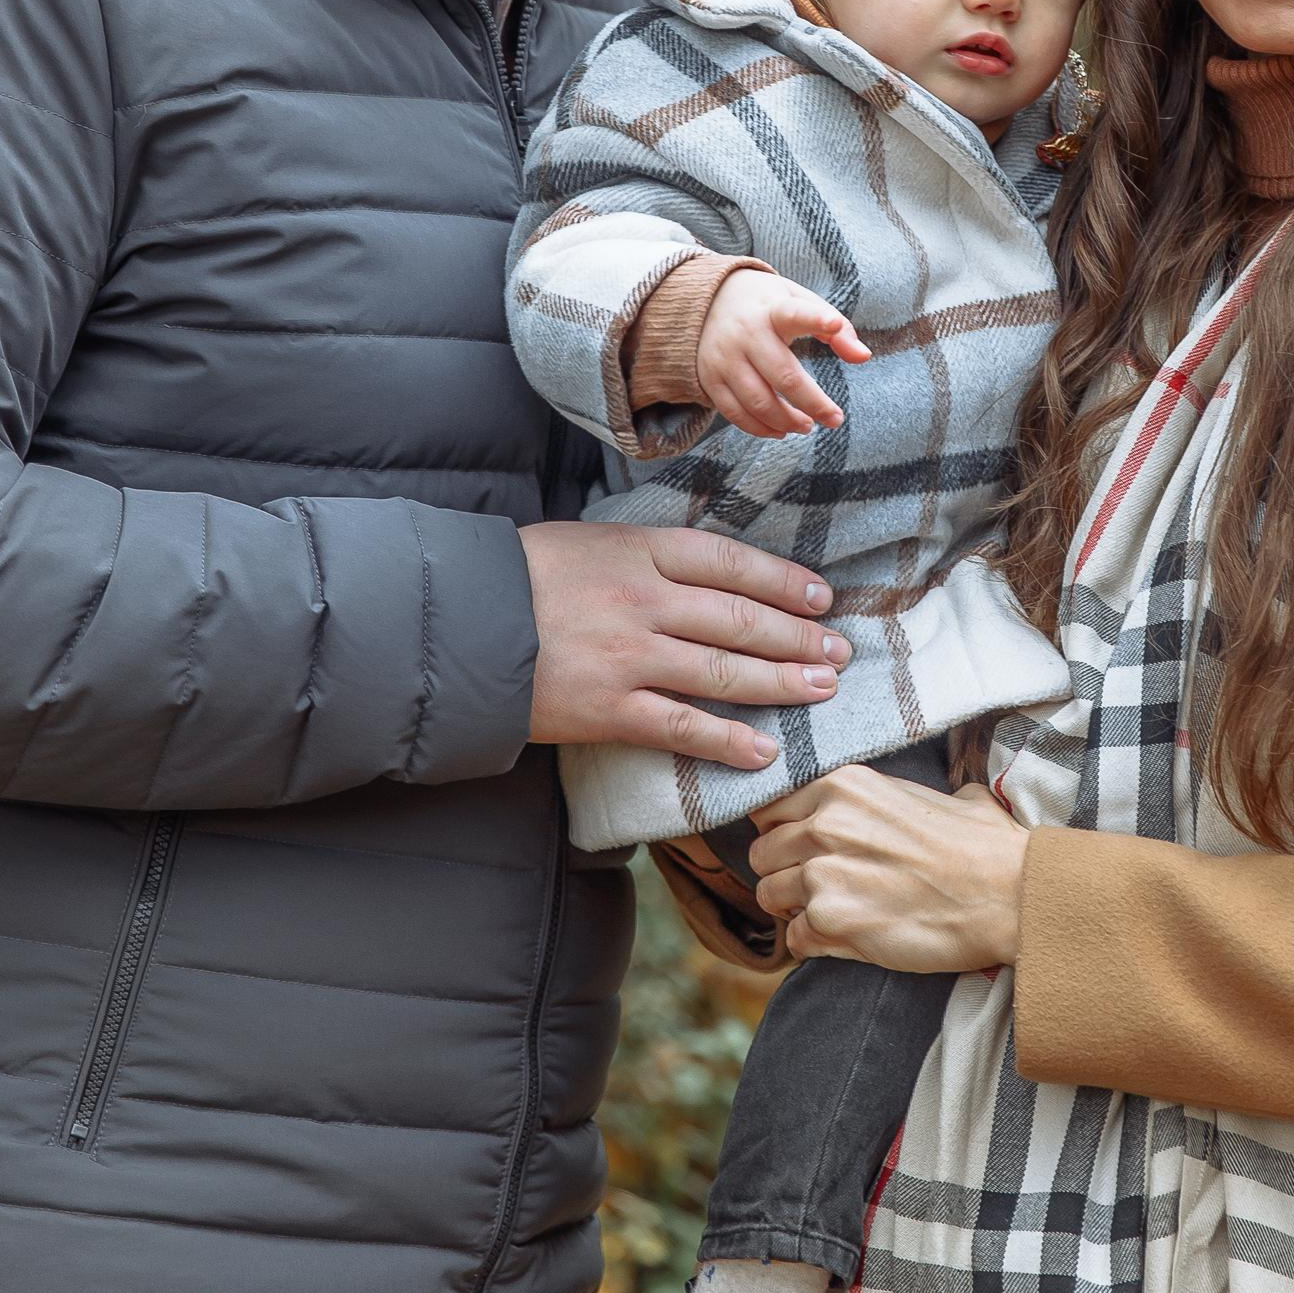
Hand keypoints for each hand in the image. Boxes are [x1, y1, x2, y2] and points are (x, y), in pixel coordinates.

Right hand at [521, 522, 847, 777]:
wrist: (455, 624)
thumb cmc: (521, 577)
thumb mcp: (591, 542)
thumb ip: (649, 557)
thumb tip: (707, 571)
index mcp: (641, 551)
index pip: (732, 563)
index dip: (783, 580)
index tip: (820, 597)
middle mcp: (645, 602)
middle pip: (741, 619)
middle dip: (798, 637)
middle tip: (838, 651)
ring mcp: (630, 658)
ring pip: (724, 672)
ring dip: (782, 683)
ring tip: (821, 690)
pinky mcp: (610, 710)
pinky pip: (683, 727)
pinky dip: (729, 741)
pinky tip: (766, 750)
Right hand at [696, 268, 870, 439]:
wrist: (706, 301)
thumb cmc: (767, 305)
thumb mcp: (800, 301)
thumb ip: (836, 329)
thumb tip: (863, 357)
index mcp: (773, 309)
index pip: (795, 313)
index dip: (816, 318)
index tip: (833, 324)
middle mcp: (746, 334)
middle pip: (783, 377)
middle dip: (814, 404)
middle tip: (835, 419)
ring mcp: (725, 358)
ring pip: (758, 402)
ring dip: (788, 421)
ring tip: (807, 425)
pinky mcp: (711, 379)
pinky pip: (735, 413)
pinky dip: (760, 429)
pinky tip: (780, 430)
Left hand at [747, 766, 1028, 971]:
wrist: (1012, 897)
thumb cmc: (983, 847)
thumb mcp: (934, 795)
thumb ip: (891, 795)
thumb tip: (895, 800)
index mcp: (844, 786)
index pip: (770, 804)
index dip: (783, 828)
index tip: (798, 844)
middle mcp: (824, 825)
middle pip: (761, 852)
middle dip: (784, 871)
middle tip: (819, 885)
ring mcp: (822, 876)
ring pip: (768, 895)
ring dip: (794, 908)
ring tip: (834, 912)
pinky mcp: (832, 924)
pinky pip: (794, 939)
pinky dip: (814, 943)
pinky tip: (846, 939)